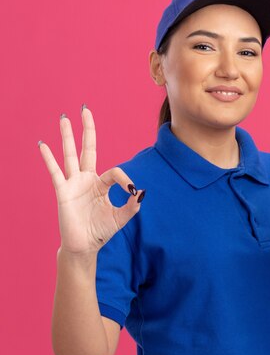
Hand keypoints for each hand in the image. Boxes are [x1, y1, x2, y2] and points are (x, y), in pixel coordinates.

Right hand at [39, 106, 143, 254]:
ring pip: (70, 155)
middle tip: (85, 109)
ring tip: (64, 118)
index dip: (125, 179)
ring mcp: (74, 184)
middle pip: (88, 149)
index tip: (132, 190)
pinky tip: (43, 145)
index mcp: (102, 184)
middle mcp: (87, 180)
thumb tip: (142, 192)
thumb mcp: (121, 217)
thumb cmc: (101, 231)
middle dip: (87, 130)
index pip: (115, 172)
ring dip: (68, 136)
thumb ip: (132, 205)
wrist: (85, 246)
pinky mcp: (63, 192)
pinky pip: (55, 172)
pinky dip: (49, 158)